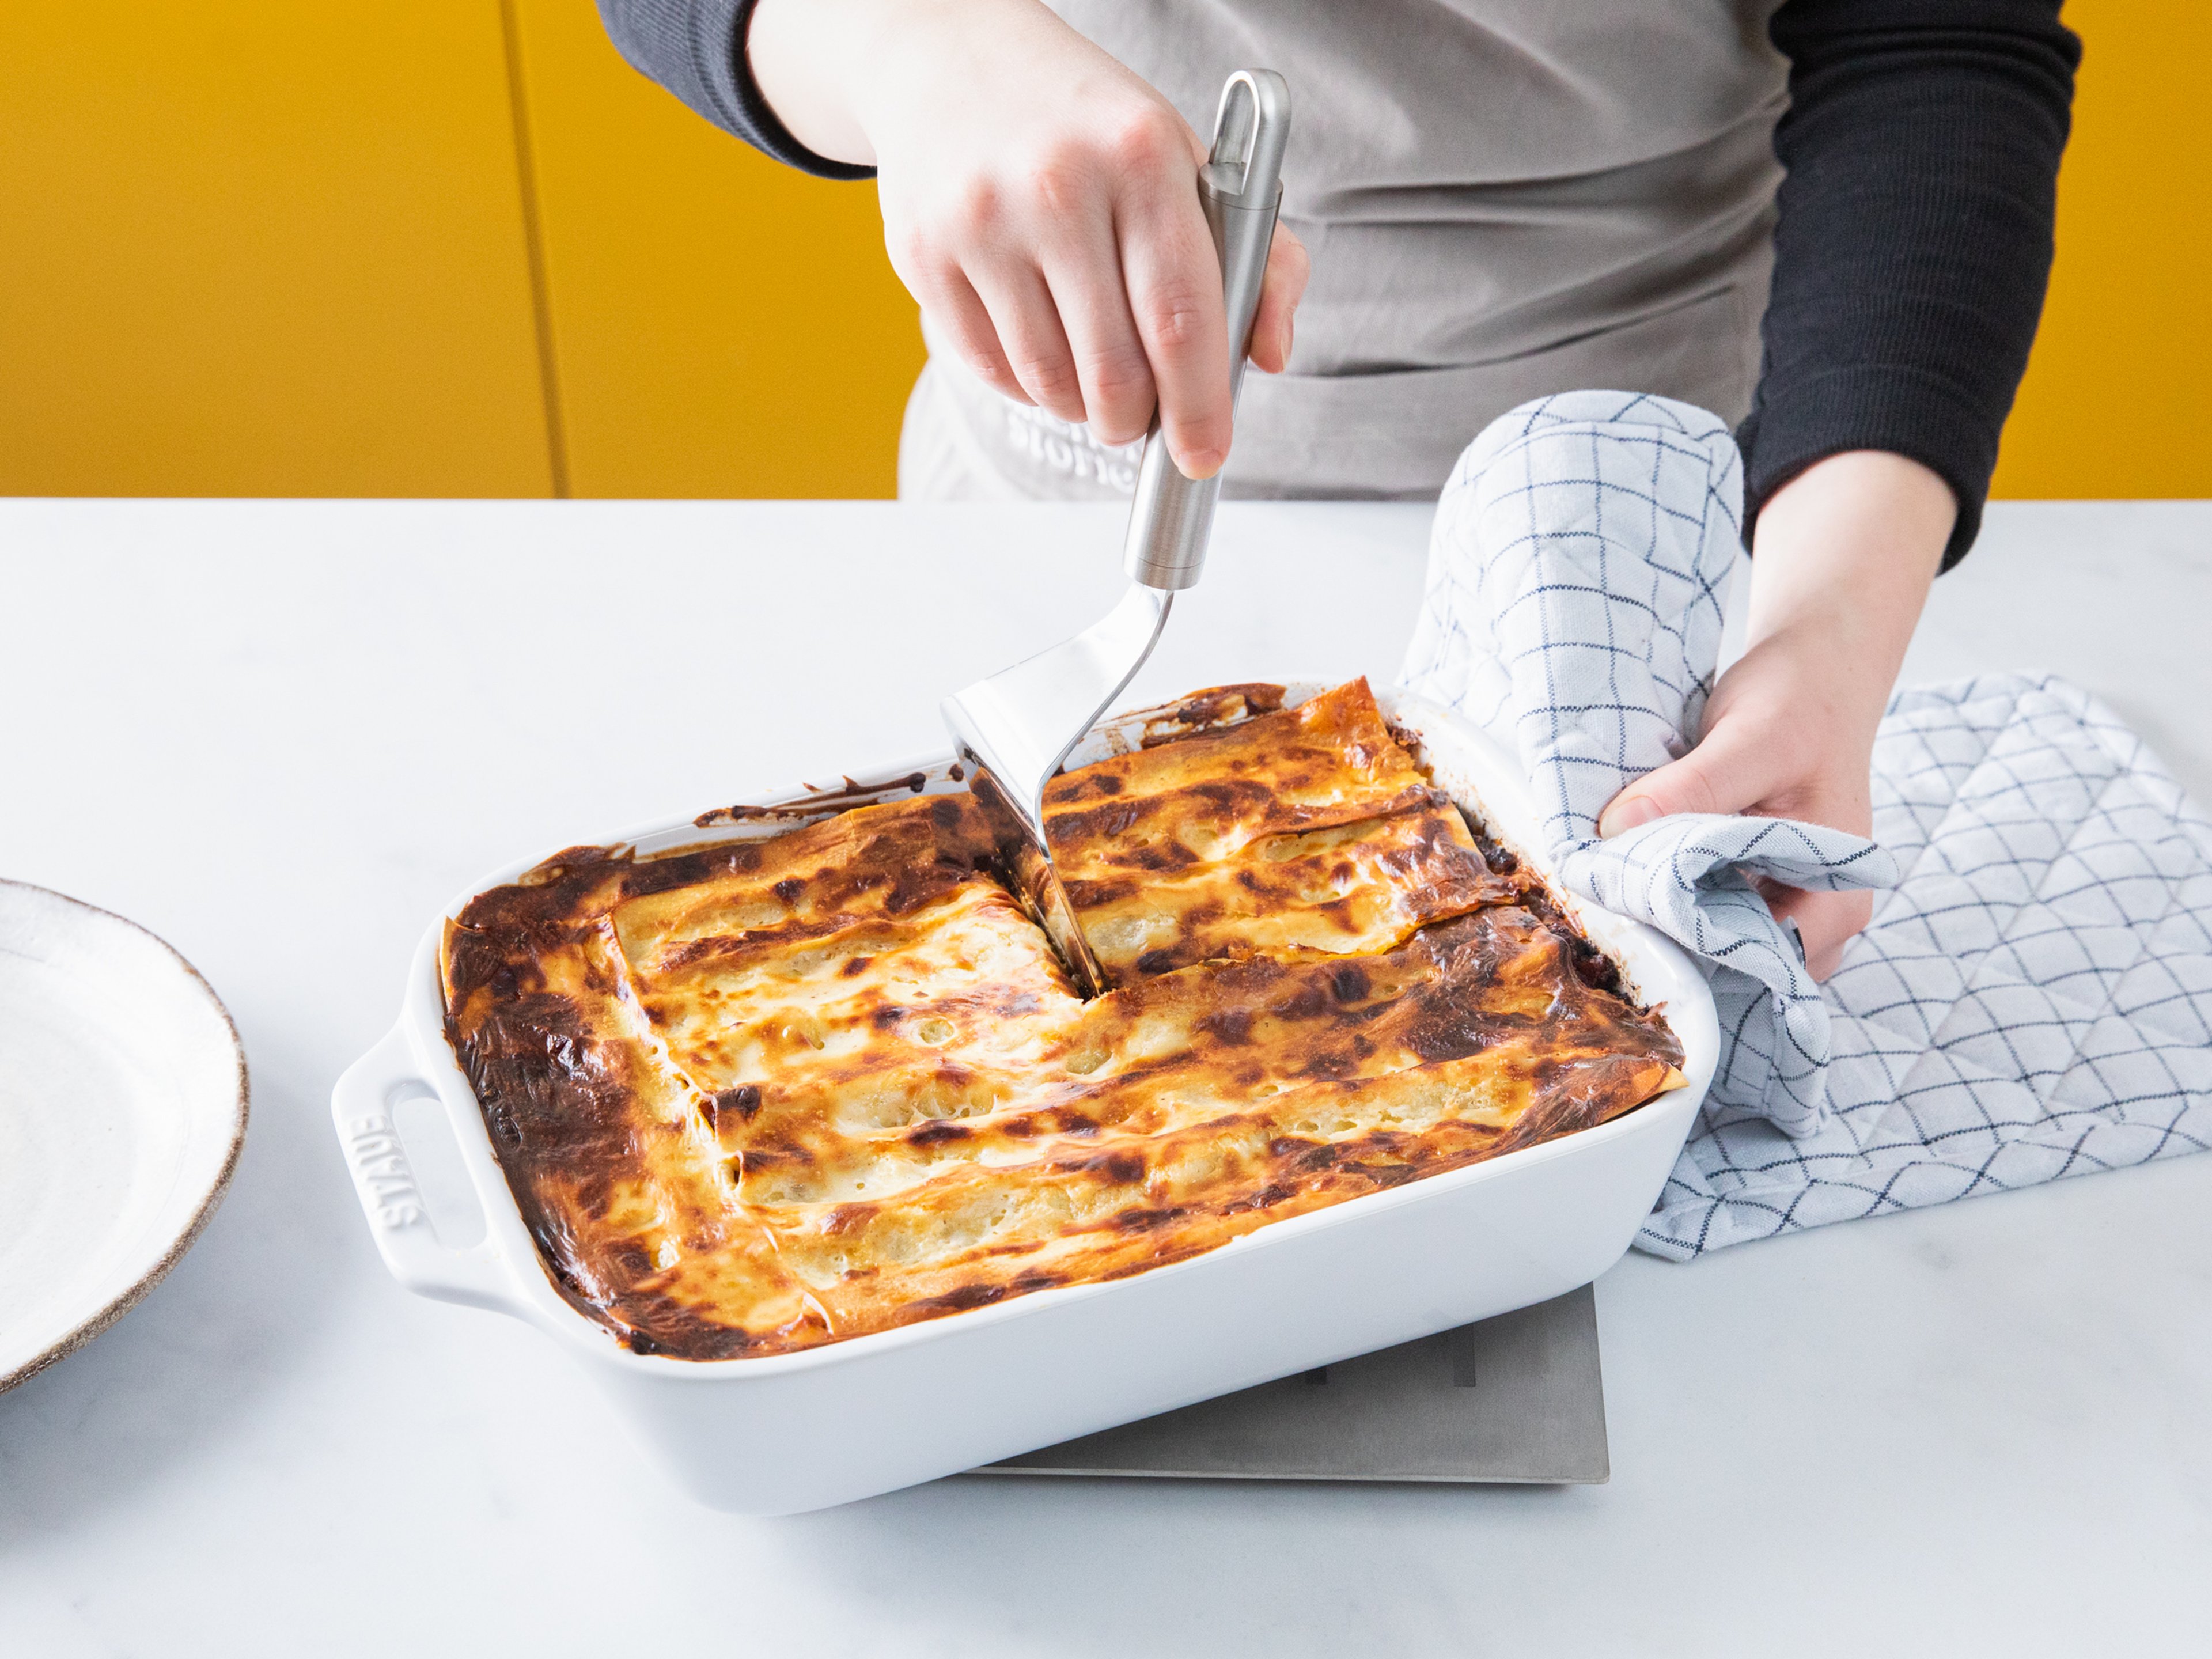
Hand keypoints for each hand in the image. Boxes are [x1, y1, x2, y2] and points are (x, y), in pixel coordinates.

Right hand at [749, 0, 1309, 477]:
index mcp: (1141, 155)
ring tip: (1091, 372)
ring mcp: (980, 221)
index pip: (1181, 318)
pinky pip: (991, 371)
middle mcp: (1056, 185)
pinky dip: (1027, 385)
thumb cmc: (1088, 126)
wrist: (953, 58)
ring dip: (1081, 406)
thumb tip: (1269, 353)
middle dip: (1137, 421)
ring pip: (1049, 385)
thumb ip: (1259, 258)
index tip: (1206, 453)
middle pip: (1113, 371)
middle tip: (1143, 419)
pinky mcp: (923, 254)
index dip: (1200, 407)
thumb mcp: (1187, 162)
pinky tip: (1041, 343)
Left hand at [1596, 451, 1954, 978]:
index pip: (1758, 964)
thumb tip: (1616, 830)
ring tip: (1606, 894)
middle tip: (1599, 914)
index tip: (1624, 924)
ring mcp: (1780, 904)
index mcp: (1836, 902)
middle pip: (1732, 967)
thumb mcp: (1752, 739)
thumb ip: (1693, 789)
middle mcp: (1815, 917)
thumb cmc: (1800, 703)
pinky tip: (1623, 877)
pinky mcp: (1747, 882)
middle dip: (1668, 946)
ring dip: (1661, 922)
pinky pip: (1702, 910)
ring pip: (1711, 944)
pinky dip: (1664, 898)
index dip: (1690, 953)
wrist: (1815, 668)